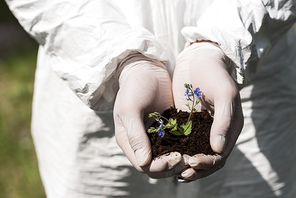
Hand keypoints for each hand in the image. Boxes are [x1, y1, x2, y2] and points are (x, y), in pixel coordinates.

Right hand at [114, 54, 187, 177]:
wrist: (145, 69)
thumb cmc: (133, 87)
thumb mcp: (130, 109)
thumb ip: (136, 135)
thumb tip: (144, 162)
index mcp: (128, 141)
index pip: (143, 165)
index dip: (159, 167)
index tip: (176, 158)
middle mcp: (141, 142)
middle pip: (157, 166)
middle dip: (173, 166)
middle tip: (189, 160)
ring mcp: (154, 136)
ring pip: (168, 157)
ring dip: (181, 159)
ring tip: (195, 156)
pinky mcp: (166, 128)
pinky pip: (175, 143)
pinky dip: (184, 147)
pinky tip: (197, 145)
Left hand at [172, 42, 243, 181]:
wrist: (199, 57)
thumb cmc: (215, 73)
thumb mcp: (225, 94)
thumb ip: (224, 121)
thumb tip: (218, 150)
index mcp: (230, 127)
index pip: (220, 155)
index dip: (208, 163)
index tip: (192, 164)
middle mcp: (217, 131)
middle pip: (208, 158)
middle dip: (196, 168)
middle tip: (181, 173)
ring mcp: (202, 128)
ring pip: (195, 153)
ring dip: (185, 164)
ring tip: (172, 170)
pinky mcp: (187, 122)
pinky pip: (183, 141)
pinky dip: (177, 150)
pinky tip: (166, 155)